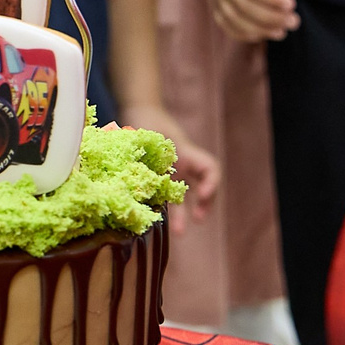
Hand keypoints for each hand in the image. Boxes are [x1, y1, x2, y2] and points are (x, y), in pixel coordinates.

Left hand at [117, 101, 219, 238]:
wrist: (139, 111)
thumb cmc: (145, 119)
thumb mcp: (144, 131)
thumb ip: (142, 148)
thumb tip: (133, 168)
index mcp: (186, 152)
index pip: (209, 168)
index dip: (211, 183)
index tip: (203, 193)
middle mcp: (184, 165)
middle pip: (202, 187)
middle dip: (202, 205)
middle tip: (198, 220)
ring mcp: (173, 173)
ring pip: (182, 196)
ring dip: (182, 214)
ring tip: (179, 233)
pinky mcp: (159, 179)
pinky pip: (164, 196)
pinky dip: (162, 208)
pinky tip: (154, 219)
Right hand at [212, 0, 306, 42]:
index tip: (292, 5)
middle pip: (243, 4)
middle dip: (271, 17)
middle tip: (294, 21)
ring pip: (235, 18)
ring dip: (262, 28)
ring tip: (284, 29)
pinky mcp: (219, 9)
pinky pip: (229, 27)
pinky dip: (249, 34)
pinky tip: (268, 32)